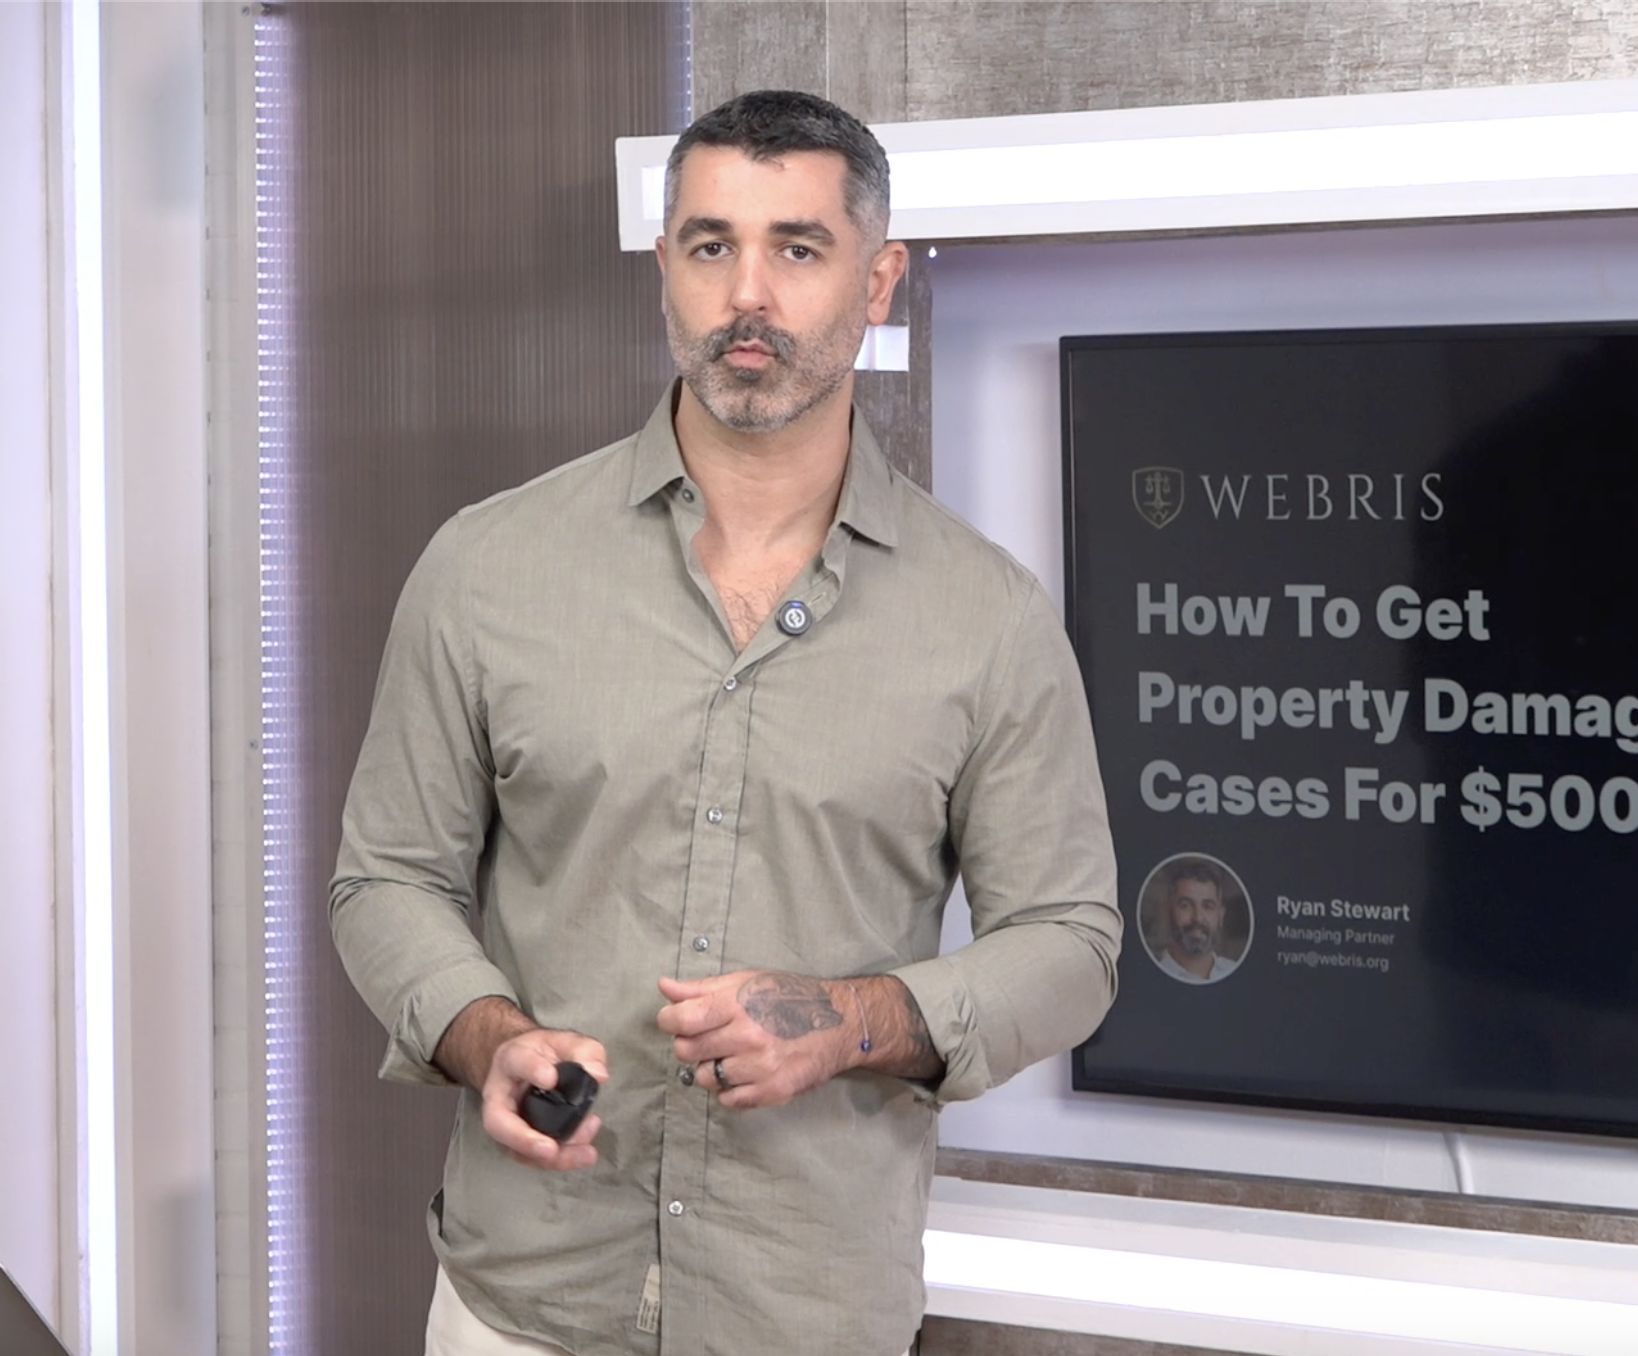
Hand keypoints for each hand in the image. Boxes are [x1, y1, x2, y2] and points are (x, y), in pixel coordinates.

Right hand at [480, 1027, 607, 1171]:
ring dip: (551, 1158)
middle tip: (550, 1149)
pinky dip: (560, 1160)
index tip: (551, 1078)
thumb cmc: (547, 1053)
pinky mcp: (519, 1143)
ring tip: (585, 1152)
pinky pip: (534, 1158)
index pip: (516, 1062)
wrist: (532, 1064)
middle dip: (524, 1140)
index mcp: (511, 1060)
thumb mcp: (568, 1041)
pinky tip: (584, 1152)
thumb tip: (598, 1075)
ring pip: (517, 1150)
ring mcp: (507, 1123)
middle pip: (498, 1122)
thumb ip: (585, 1052)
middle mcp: (500, 1095)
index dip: (531, 1070)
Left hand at [656, 971, 856, 1109]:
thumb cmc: (789, 998)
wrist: (840, 1023)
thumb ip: (702, 988)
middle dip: (689, 1044)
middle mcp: (749, 1036)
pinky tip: (745, 1072)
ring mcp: (761, 1067)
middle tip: (708, 1038)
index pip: (683, 1019)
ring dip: (710, 1068)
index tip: (674, 1021)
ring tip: (730, 1055)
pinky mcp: (773, 1091)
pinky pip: (728, 1100)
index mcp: (740, 1003)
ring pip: (705, 1079)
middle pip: (688, 1051)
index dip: (669, 1020)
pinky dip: (730, 1089)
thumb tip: (664, 987)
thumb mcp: (746, 982)